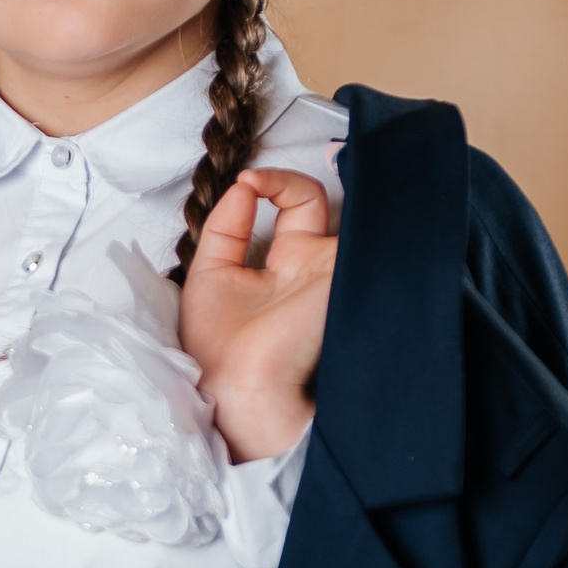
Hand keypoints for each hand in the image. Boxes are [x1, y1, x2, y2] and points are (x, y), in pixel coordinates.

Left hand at [178, 166, 335, 462]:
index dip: (269, 186)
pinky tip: (305, 198)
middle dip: (287, 180)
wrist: (242, 388)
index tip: (246, 183)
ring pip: (344, 209)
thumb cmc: (220, 349)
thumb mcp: (209, 276)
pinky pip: (358, 224)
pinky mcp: (347, 272)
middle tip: (257, 182)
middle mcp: (312, 267)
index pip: (291, 209)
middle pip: (314, 202)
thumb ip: (226, 227)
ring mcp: (333, 269)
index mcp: (284, 269)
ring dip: (308, 186)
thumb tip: (244, 185)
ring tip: (270, 181)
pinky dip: (335, 205)